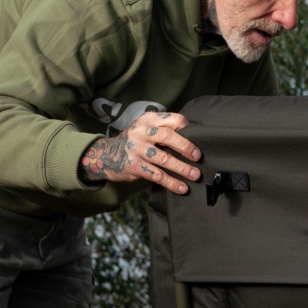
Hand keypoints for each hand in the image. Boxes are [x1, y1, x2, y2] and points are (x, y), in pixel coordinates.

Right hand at [78, 111, 201, 193]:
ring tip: (196, 175)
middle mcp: (140, 132)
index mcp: (148, 120)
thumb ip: (164, 129)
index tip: (199, 137)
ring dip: (182, 168)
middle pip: (167, 136)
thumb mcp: (146, 129)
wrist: (107, 155)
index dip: (186, 127)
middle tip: (198, 157)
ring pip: (164, 158)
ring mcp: (136, 149)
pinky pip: (157, 175)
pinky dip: (172, 182)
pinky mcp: (134, 166)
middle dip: (186, 147)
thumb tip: (194, 138)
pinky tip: (182, 188)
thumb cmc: (136, 142)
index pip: (171, 119)